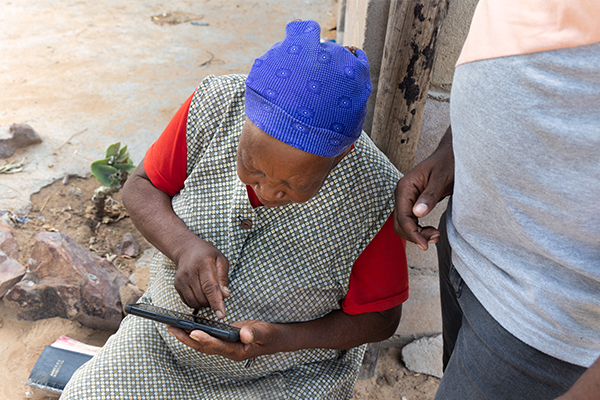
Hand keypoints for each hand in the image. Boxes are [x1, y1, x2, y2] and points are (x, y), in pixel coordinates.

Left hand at [166, 320, 285, 360]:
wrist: (275, 338)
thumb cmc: (270, 336)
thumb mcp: (265, 333)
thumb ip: (255, 333)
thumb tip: (244, 334)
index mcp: (236, 351)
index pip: (216, 346)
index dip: (204, 339)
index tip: (193, 331)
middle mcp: (227, 350)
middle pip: (203, 346)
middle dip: (186, 338)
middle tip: (171, 328)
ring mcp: (225, 346)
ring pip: (202, 343)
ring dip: (186, 335)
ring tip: (173, 325)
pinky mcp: (224, 340)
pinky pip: (207, 337)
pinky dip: (196, 330)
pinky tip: (188, 323)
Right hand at [173, 237, 230, 317]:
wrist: (187, 249)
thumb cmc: (207, 254)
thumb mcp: (221, 260)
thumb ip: (223, 278)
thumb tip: (225, 295)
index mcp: (203, 263)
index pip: (210, 286)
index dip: (216, 302)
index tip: (221, 314)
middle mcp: (189, 272)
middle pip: (202, 297)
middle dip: (212, 301)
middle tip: (217, 293)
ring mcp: (181, 280)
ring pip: (194, 302)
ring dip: (204, 303)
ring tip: (209, 292)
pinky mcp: (177, 286)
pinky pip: (188, 302)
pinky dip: (197, 302)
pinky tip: (200, 292)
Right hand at [394, 126, 453, 250]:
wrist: (451, 155)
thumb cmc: (448, 163)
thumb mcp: (442, 179)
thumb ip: (430, 195)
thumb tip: (417, 213)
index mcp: (405, 187)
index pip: (403, 217)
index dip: (413, 233)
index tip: (426, 245)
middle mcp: (402, 193)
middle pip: (400, 223)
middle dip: (415, 235)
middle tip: (436, 237)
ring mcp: (406, 198)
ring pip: (404, 225)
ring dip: (417, 234)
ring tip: (436, 235)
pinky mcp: (412, 202)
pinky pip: (410, 221)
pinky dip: (419, 230)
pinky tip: (432, 232)